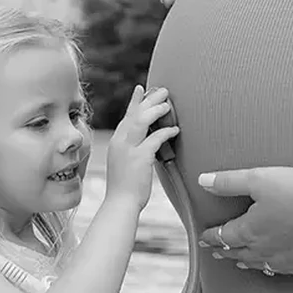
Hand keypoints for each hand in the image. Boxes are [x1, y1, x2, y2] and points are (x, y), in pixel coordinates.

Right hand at [106, 86, 178, 209]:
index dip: (135, 101)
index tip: (142, 89)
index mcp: (116, 142)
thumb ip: (132, 150)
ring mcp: (128, 149)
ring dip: (157, 110)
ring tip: (169, 105)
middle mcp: (120, 141)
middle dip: (149, 99)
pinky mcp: (140, 158)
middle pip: (135, 113)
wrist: (120, 204)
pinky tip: (175, 130)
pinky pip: (155, 138)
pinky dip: (166, 132)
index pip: (126, 116)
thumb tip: (147, 143)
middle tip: (163, 91)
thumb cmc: (125, 187)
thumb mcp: (124, 163)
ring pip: (142, 120)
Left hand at [197, 166, 292, 274]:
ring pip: (257, 263)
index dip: (211, 236)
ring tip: (236, 261)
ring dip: (244, 261)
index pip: (224, 235)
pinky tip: (270, 266)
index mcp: (250, 230)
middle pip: (238, 252)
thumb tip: (202, 182)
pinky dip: (268, 268)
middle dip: (224, 250)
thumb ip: (228, 182)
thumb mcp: (257, 178)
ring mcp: (285, 259)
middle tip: (214, 251)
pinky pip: (280, 270)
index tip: (203, 237)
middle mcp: (265, 249)